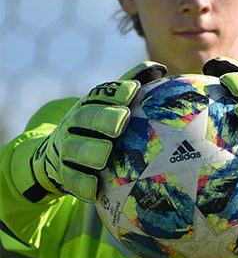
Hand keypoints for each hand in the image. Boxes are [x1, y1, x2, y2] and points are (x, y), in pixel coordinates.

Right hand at [32, 61, 166, 201]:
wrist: (58, 154)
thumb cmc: (97, 126)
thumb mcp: (108, 105)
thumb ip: (131, 85)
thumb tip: (160, 69)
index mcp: (90, 105)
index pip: (101, 94)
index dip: (116, 91)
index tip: (134, 90)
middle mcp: (75, 124)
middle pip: (86, 118)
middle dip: (103, 118)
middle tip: (122, 120)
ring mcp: (67, 148)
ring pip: (76, 148)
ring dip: (91, 150)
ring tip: (106, 153)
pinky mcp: (64, 173)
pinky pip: (71, 179)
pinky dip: (82, 184)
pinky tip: (95, 188)